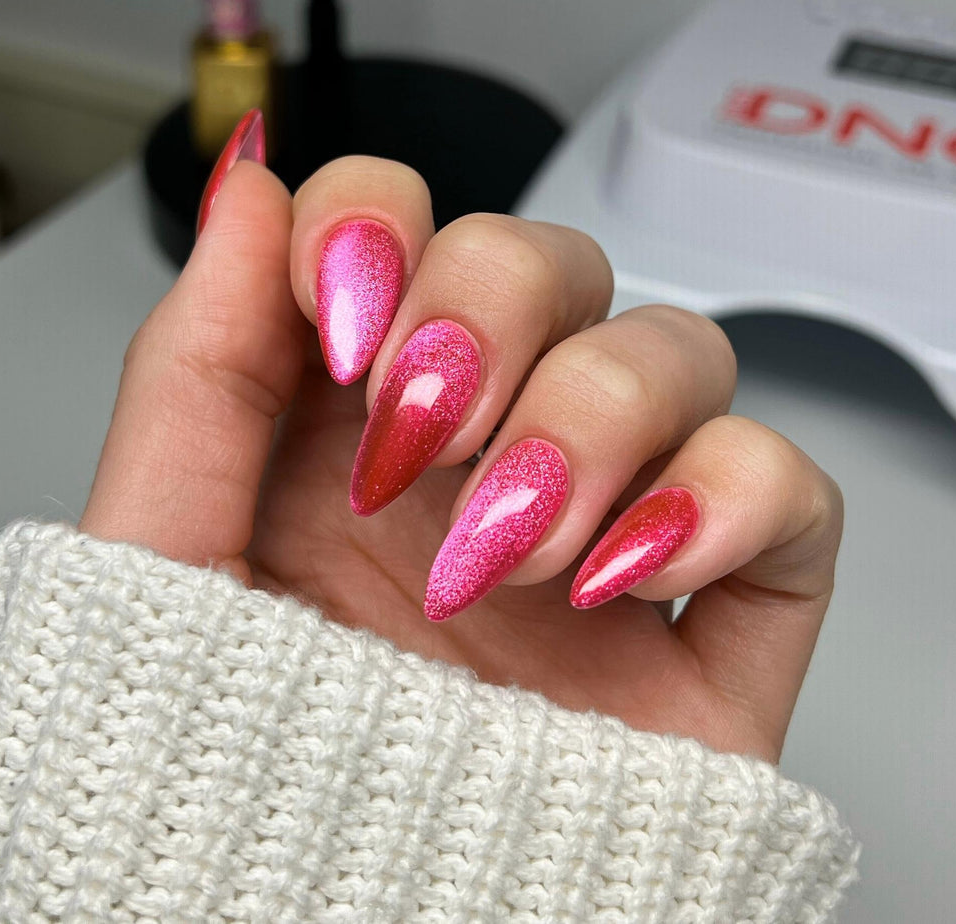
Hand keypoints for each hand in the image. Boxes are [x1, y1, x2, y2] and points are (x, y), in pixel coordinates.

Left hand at [81, 134, 842, 763]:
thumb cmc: (230, 769)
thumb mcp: (165, 553)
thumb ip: (195, 363)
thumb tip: (249, 185)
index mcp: (358, 420)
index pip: (401, 222)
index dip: (379, 224)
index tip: (347, 325)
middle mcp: (486, 447)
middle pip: (547, 261)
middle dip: (491, 311)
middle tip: (426, 433)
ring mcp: (608, 518)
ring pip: (674, 349)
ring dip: (594, 415)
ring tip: (512, 543)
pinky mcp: (709, 607)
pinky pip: (790, 488)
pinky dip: (728, 496)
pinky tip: (629, 570)